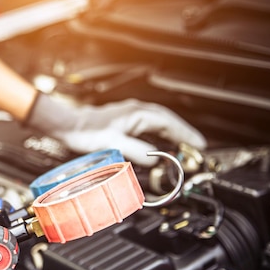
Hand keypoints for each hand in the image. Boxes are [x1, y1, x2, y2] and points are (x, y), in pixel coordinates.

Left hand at [27, 93, 205, 165]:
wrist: (70, 126)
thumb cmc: (87, 132)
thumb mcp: (114, 144)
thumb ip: (136, 151)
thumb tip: (155, 158)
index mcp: (138, 114)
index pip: (169, 123)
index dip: (186, 134)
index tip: (198, 145)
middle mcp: (137, 111)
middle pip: (169, 121)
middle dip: (185, 134)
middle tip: (197, 148)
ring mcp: (132, 114)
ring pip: (161, 122)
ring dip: (174, 134)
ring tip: (185, 146)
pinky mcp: (126, 120)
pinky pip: (151, 126)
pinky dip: (162, 134)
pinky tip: (163, 143)